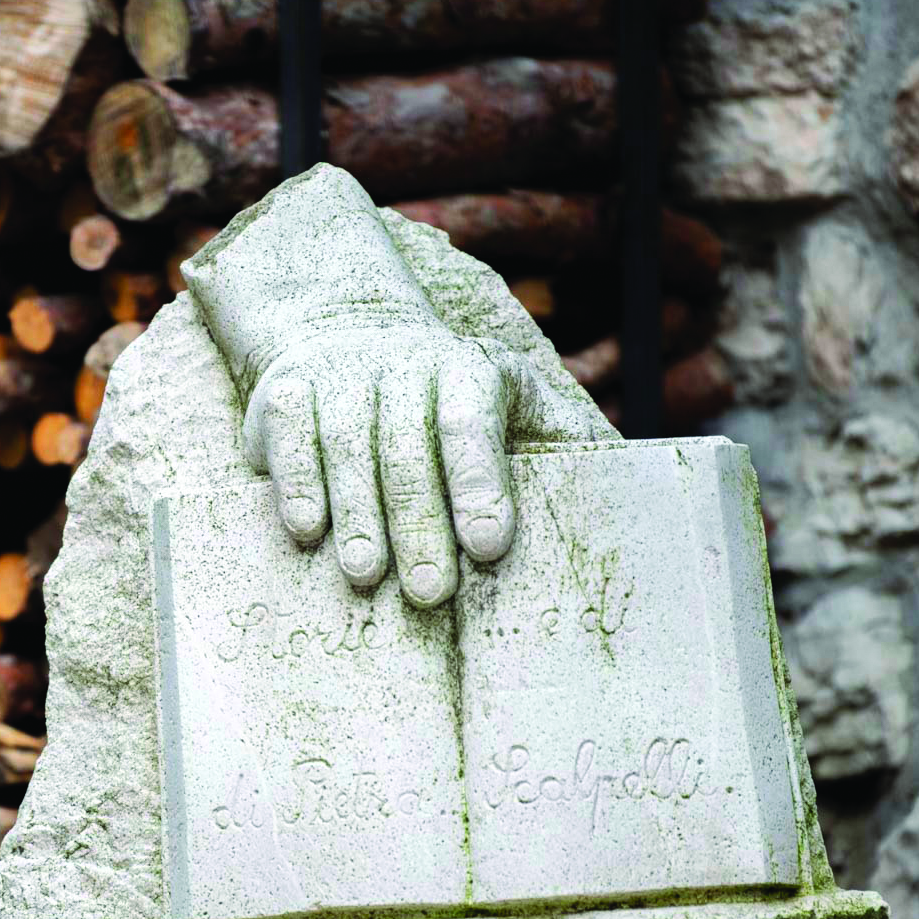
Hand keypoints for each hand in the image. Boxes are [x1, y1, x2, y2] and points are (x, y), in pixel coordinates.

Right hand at [242, 326, 539, 606]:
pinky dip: (295, 481)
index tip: (489, 547)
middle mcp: (402, 366)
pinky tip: (307, 531)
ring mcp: (340, 375)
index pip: (474, 423)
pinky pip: (290, 434)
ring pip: (347, 444)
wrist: (346, 327)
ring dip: (357, 514)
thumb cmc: (446, 394)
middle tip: (430, 592)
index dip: (481, 483)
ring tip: (366, 575)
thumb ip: (561, 440)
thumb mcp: (513, 399)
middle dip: (419, 522)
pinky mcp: (285, 390)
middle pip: (408, 447)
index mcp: (466, 371)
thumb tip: (632, 490)